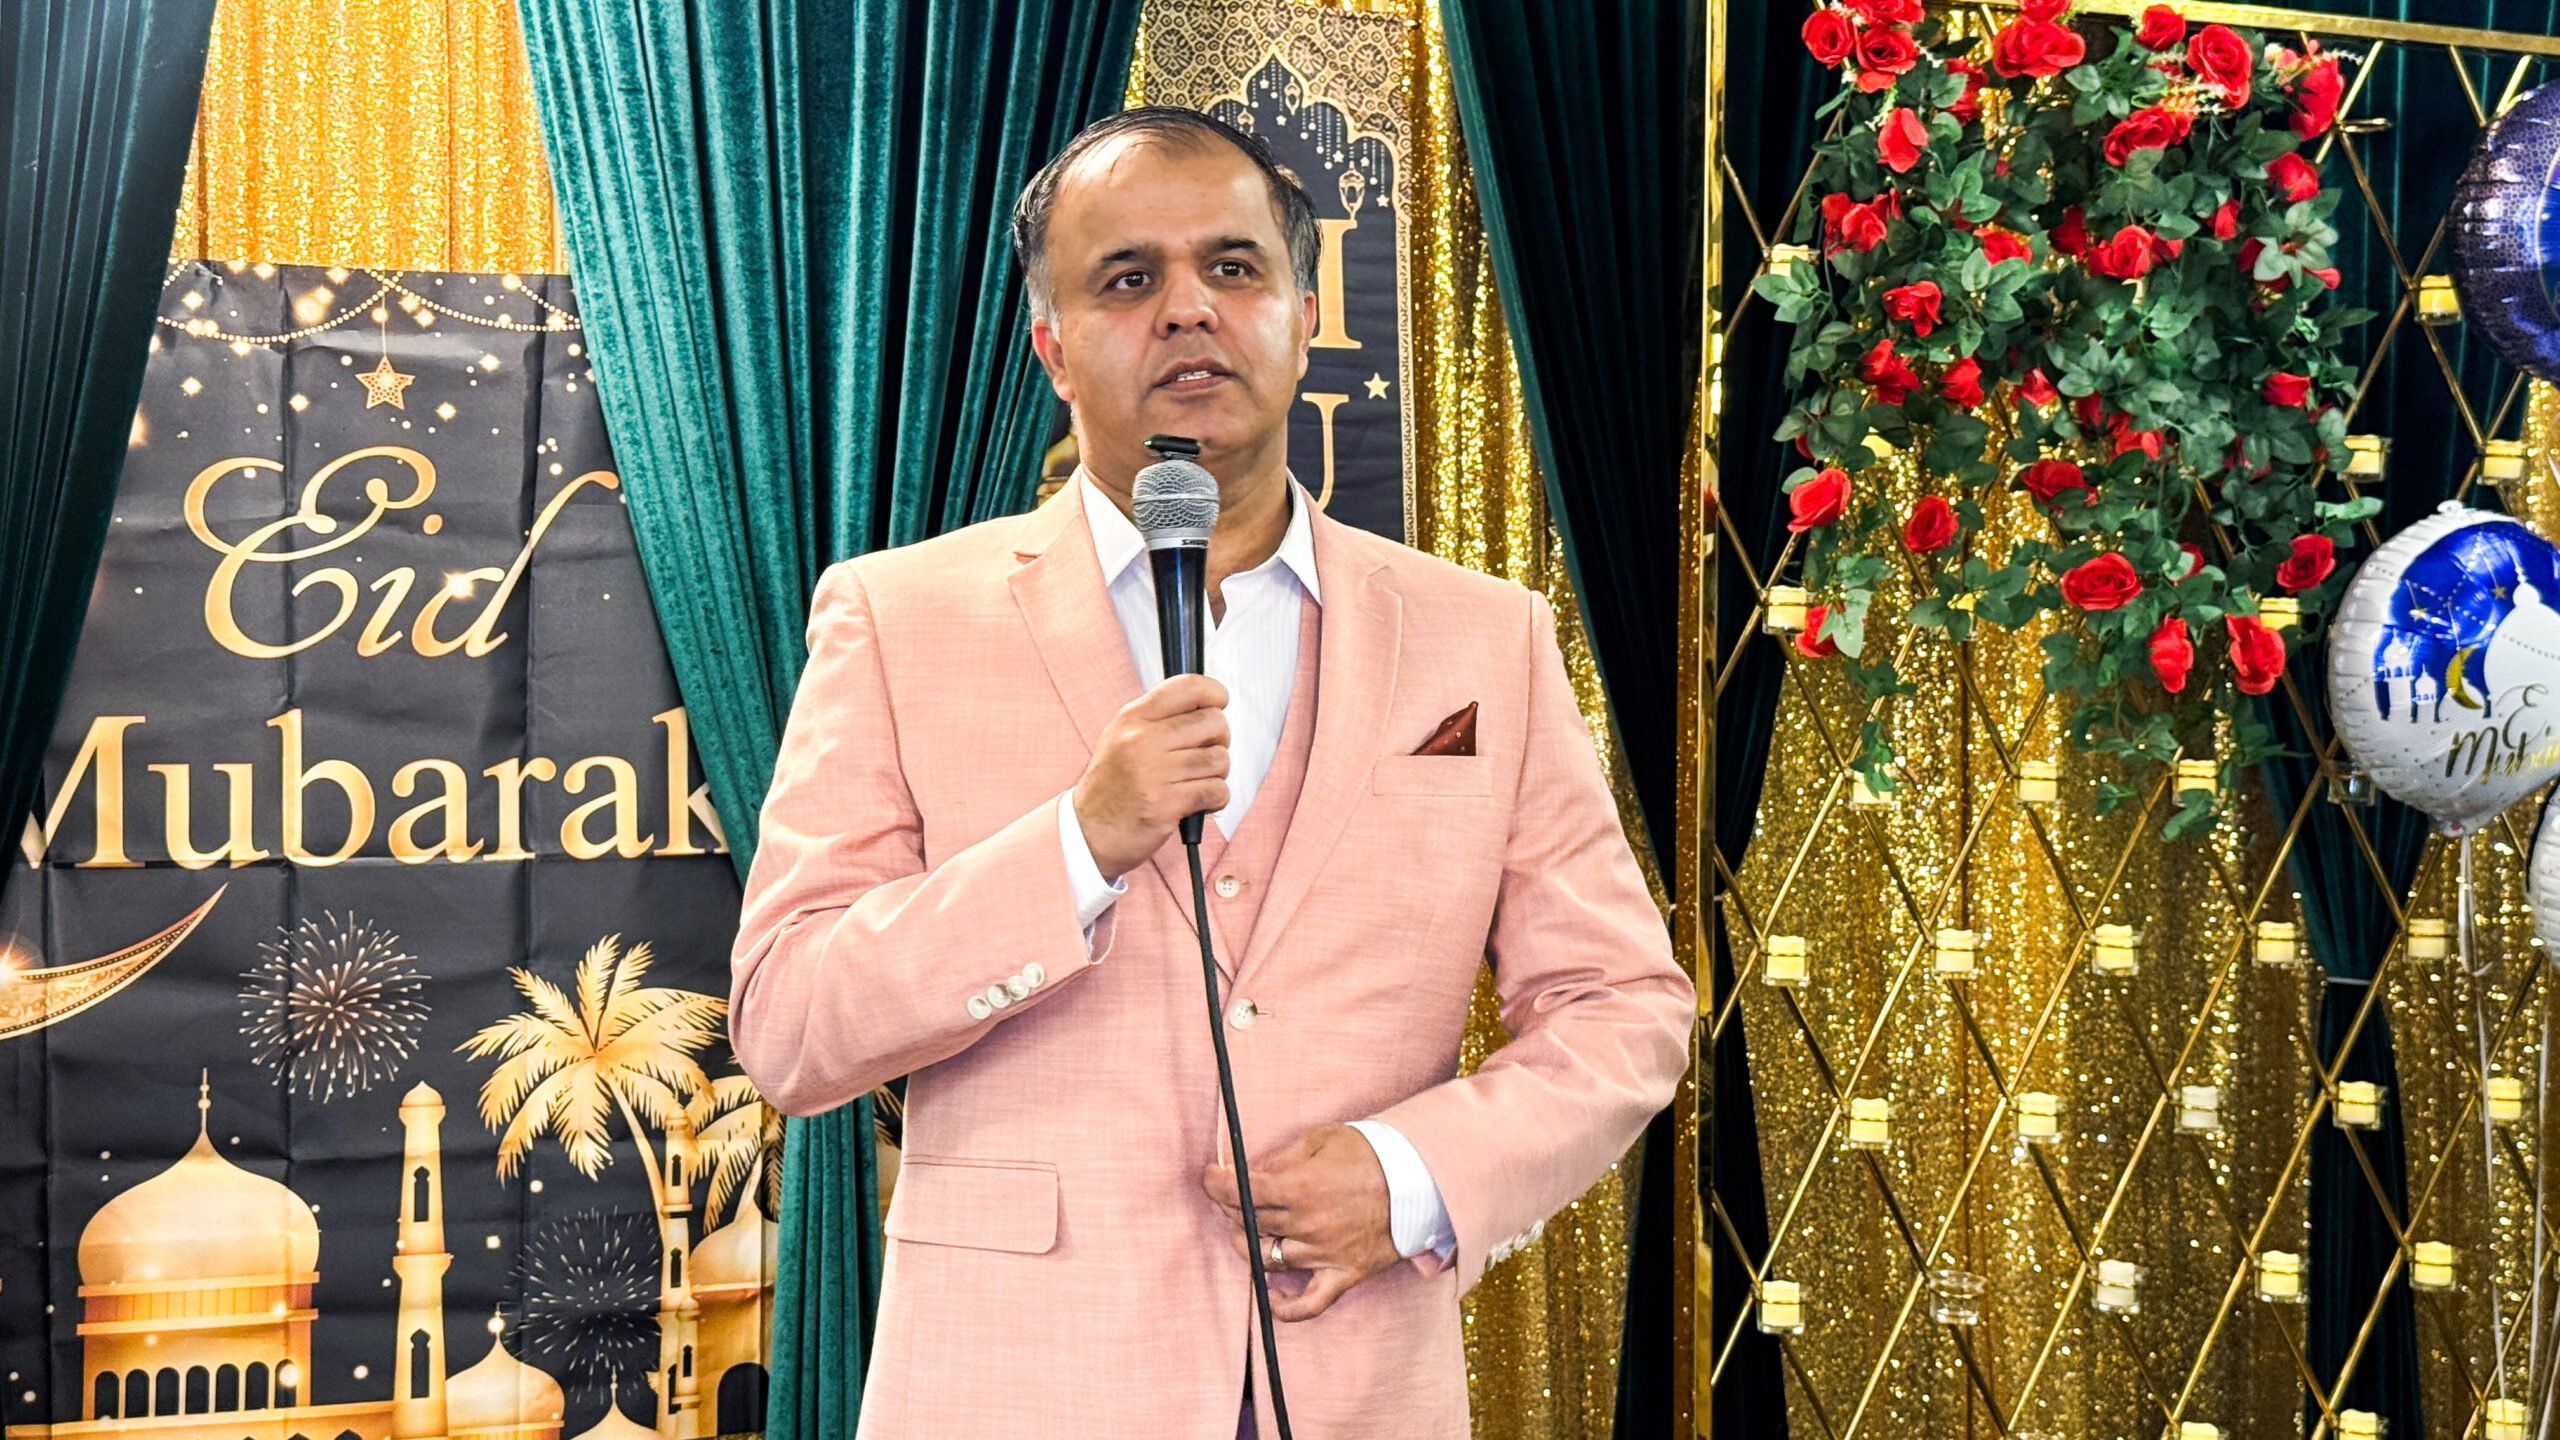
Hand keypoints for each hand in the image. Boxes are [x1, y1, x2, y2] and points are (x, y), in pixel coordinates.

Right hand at [1073, 674, 1229, 878]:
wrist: (1088, 831)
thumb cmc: (1111, 786)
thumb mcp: (1121, 737)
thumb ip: (1158, 718)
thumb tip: (1205, 704)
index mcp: (1133, 718)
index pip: (1188, 687)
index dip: (1214, 692)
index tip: (1219, 703)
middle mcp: (1142, 739)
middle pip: (1213, 722)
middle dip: (1219, 740)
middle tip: (1205, 754)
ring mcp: (1154, 771)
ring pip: (1219, 759)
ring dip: (1217, 774)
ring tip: (1196, 782)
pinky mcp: (1166, 803)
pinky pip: (1217, 791)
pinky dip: (1216, 798)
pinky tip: (1199, 802)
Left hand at [1202, 1125, 1402, 1320]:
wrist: (1420, 1180)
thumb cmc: (1370, 1154)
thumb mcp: (1322, 1139)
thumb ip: (1281, 1157)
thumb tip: (1248, 1173)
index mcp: (1301, 1186)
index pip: (1240, 1191)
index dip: (1215, 1184)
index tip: (1210, 1177)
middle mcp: (1309, 1224)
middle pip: (1248, 1223)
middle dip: (1232, 1207)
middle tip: (1234, 1196)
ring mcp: (1325, 1253)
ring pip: (1267, 1258)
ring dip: (1250, 1243)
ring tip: (1252, 1229)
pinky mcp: (1343, 1275)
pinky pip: (1308, 1305)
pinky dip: (1285, 1308)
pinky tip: (1271, 1297)